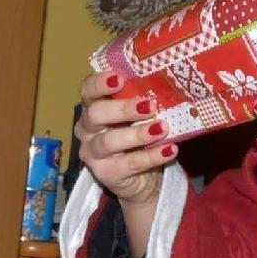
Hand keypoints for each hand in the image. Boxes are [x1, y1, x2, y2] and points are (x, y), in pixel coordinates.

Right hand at [76, 71, 177, 205]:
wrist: (140, 178)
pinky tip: (169, 150)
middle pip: (95, 114)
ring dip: (137, 134)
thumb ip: (142, 101)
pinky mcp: (105, 174)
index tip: (120, 79)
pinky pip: (128, 164)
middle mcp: (87, 130)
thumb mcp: (138, 117)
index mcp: (93, 108)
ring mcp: (92, 154)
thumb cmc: (138, 138)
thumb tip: (167, 84)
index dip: (100, 83)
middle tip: (150, 106)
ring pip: (108, 141)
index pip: (88, 90)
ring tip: (162, 129)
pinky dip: (151, 156)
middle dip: (122, 109)